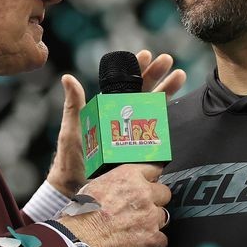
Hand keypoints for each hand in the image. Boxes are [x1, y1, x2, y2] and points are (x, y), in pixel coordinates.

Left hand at [45, 50, 184, 197]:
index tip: (144, 55)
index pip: (123, 85)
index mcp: (106, 111)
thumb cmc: (71, 161)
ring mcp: (133, 134)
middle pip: (142, 92)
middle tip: (167, 59)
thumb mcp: (72, 130)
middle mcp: (122, 120)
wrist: (78, 190)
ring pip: (153, 107)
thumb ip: (74, 105)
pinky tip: (176, 103)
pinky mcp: (140, 150)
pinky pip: (156, 130)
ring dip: (166, 90)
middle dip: (156, 74)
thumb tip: (68, 77)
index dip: (135, 70)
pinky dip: (166, 116)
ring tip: (179, 74)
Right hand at [58, 164, 170, 246]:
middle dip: (155, 200)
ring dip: (153, 222)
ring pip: (163, 217)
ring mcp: (150, 216)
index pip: (154, 168)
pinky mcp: (152, 238)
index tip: (151, 182)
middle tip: (141, 209)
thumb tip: (120, 186)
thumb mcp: (94, 186)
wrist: (78, 239)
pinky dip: (153, 243)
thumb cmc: (80, 215)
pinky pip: (162, 240)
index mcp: (129, 176)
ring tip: (136, 228)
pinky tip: (140, 243)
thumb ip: (114, 183)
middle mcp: (143, 193)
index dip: (152, 178)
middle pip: (164, 193)